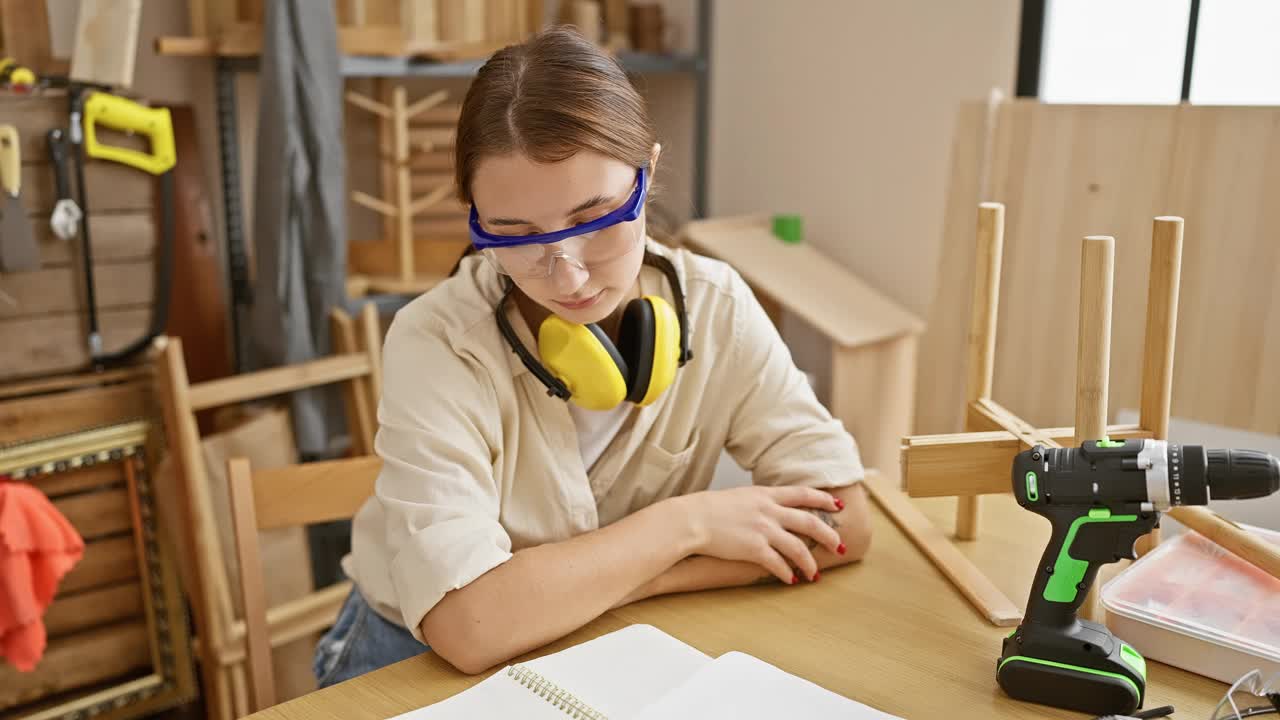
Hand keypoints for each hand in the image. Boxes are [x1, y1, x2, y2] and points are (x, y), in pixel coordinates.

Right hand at [678, 486, 843, 583]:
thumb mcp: (738, 497)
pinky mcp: (754, 548)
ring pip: (798, 547)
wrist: (691, 519)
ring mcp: (763, 529)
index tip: (837, 505)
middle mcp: (769, 511)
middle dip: (829, 535)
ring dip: (809, 563)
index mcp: (765, 495)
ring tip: (814, 575)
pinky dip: (787, 573)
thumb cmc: (708, 509)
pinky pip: (778, 564)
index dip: (823, 500)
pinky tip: (790, 581)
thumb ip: (756, 503)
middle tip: (839, 547)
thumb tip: (766, 511)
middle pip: (810, 522)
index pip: (803, 494)